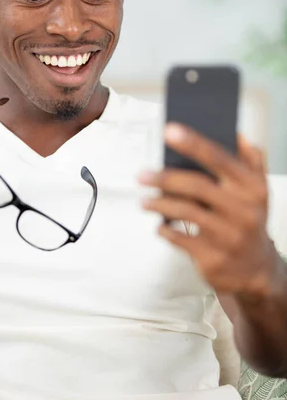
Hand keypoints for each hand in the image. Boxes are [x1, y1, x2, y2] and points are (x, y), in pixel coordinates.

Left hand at [138, 123, 278, 297]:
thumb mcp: (257, 190)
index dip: (193, 143)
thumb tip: (236, 133)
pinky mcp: (214, 258)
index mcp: (253, 187)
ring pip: (186, 211)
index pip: (220, 158)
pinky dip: (165, 230)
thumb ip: (250, 160)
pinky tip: (159, 225)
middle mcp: (244, 210)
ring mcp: (229, 236)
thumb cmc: (248, 219)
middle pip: (197, 185)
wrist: (256, 269)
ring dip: (159, 203)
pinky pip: (181, 238)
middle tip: (142, 175)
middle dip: (165, 178)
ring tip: (145, 200)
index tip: (168, 130)